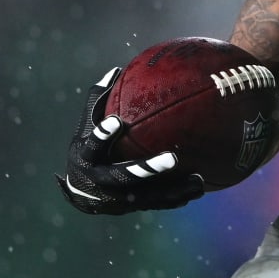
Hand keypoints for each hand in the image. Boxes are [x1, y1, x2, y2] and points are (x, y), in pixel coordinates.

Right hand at [56, 68, 205, 215]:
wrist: (81, 194)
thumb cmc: (88, 150)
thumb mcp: (85, 127)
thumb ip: (99, 102)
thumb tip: (115, 70)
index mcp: (87, 158)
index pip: (94, 146)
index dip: (103, 135)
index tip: (117, 121)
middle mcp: (101, 180)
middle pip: (124, 176)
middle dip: (149, 169)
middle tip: (173, 158)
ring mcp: (118, 198)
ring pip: (147, 195)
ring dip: (173, 189)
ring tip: (198, 180)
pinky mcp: (133, 207)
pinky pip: (157, 204)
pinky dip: (177, 198)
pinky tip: (198, 189)